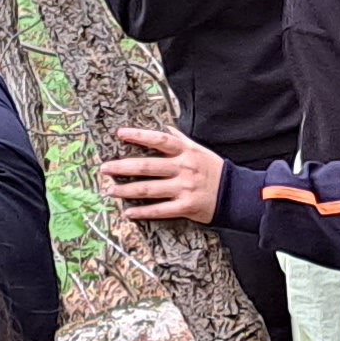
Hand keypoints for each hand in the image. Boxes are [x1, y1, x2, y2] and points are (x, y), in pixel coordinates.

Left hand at [103, 123, 226, 221]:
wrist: (236, 193)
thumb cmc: (214, 170)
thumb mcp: (200, 150)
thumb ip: (180, 139)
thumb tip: (164, 128)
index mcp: (186, 152)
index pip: (158, 140)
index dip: (138, 136)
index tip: (119, 134)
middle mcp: (183, 168)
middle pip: (146, 166)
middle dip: (122, 167)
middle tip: (104, 168)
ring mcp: (184, 188)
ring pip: (149, 189)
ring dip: (126, 190)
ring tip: (109, 190)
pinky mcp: (186, 207)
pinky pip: (160, 210)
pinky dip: (142, 212)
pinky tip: (128, 212)